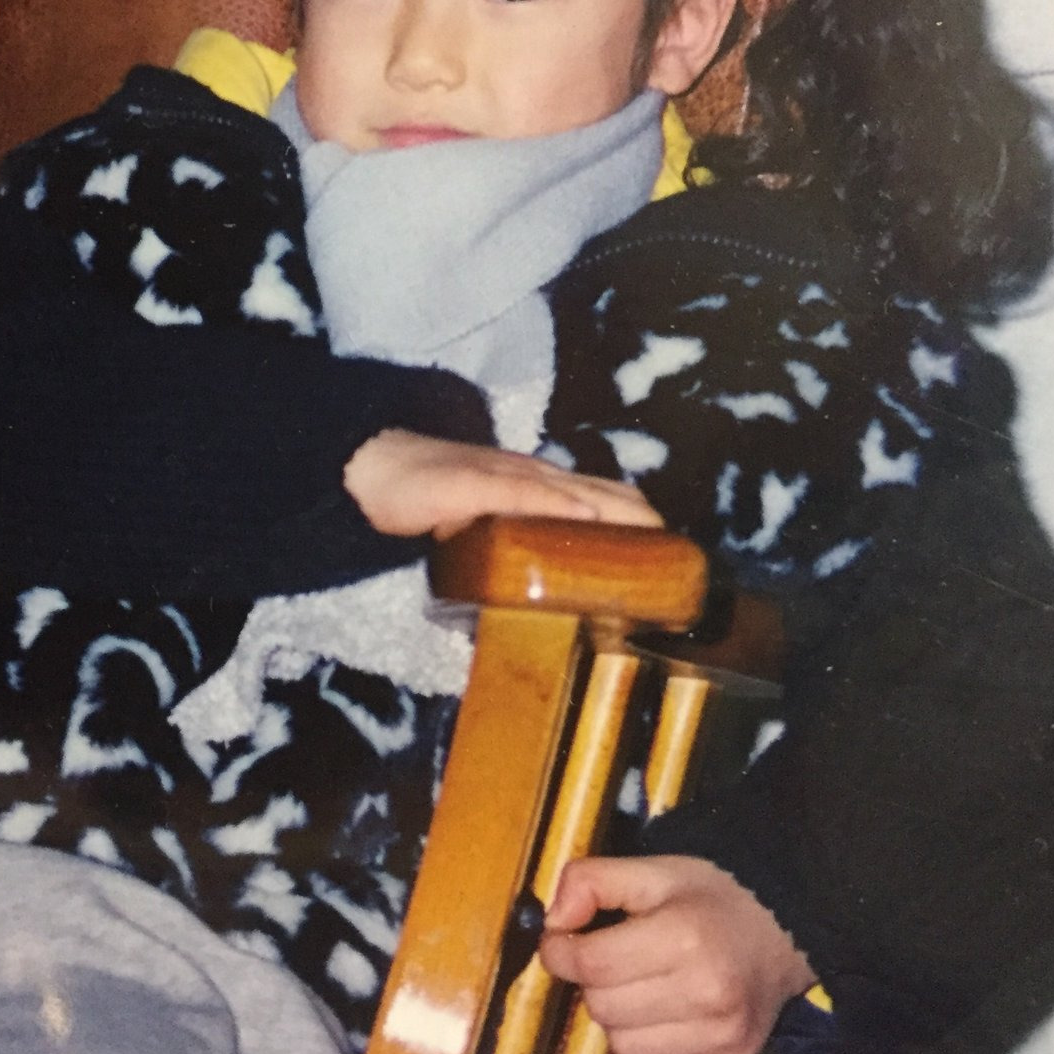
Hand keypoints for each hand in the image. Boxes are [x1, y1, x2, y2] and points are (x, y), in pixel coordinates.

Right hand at [343, 429, 661, 539]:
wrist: (376, 466)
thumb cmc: (428, 495)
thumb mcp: (482, 523)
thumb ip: (512, 545)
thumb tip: (541, 586)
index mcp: (535, 485)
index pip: (600, 496)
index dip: (637, 518)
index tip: (672, 548)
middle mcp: (530, 475)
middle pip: (601, 492)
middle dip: (641, 520)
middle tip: (677, 554)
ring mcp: (503, 475)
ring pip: (571, 491)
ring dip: (614, 512)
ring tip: (651, 534)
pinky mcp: (474, 483)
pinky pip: (520, 493)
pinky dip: (555, 504)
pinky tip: (582, 515)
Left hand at [537, 855, 815, 1053]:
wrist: (785, 930)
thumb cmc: (712, 897)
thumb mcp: (653, 870)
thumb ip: (592, 881)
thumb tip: (553, 922)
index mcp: (683, 937)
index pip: (591, 963)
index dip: (561, 953)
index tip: (561, 943)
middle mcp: (705, 993)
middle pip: (603, 1007)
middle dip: (593, 982)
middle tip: (611, 959)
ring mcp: (721, 1034)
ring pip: (623, 1046)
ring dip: (618, 1017)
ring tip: (639, 985)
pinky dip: (649, 1042)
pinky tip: (666, 1010)